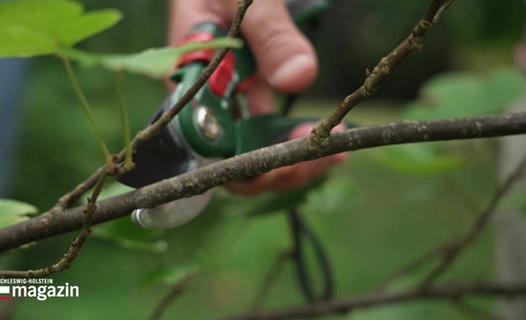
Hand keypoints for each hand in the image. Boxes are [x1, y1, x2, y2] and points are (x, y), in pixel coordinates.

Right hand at [168, 0, 345, 193]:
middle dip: (276, 166)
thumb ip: (269, 34)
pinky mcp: (251, 99)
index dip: (240, 162)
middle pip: (230, 157)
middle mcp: (206, 100)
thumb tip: (298, 78)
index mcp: (189, 78)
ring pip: (254, 151)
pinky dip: (299, 138)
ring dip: (294, 157)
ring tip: (338, 146)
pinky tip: (333, 135)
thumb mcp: (243, 1)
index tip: (281, 163)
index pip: (205, 140)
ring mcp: (229, 103)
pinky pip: (271, 132)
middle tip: (323, 156)